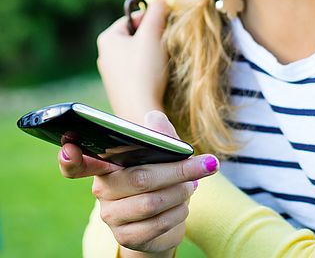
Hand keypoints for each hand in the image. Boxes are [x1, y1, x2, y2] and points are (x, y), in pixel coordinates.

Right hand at [58, 111, 219, 254]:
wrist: (163, 220)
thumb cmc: (159, 178)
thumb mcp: (162, 153)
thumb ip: (159, 134)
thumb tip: (153, 117)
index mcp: (105, 166)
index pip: (77, 164)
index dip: (70, 158)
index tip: (69, 149)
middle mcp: (102, 191)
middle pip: (139, 178)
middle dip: (177, 170)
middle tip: (203, 165)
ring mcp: (112, 217)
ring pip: (152, 202)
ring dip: (181, 193)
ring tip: (191, 185)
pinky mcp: (126, 238)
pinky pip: (158, 224)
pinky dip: (179, 212)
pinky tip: (183, 205)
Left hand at [96, 0, 168, 122]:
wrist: (139, 112)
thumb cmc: (144, 72)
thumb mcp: (152, 35)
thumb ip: (156, 13)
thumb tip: (161, 1)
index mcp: (107, 38)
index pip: (131, 17)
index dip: (150, 18)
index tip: (165, 24)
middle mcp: (104, 55)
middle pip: (134, 35)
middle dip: (152, 36)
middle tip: (164, 42)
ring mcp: (111, 74)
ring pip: (136, 53)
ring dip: (152, 53)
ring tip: (161, 61)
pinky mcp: (120, 88)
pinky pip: (136, 70)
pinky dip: (148, 69)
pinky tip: (156, 76)